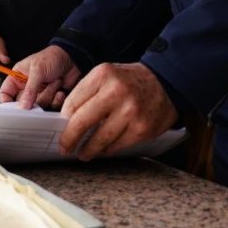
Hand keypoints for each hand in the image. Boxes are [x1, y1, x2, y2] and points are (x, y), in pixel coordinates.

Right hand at [0, 45, 81, 108]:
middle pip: (23, 103)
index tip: (13, 109)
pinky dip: (57, 99)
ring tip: (54, 82)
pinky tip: (60, 89)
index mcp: (18, 77)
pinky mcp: (51, 97)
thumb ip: (30, 89)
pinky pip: (51, 106)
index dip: (6, 102)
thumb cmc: (52, 57)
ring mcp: (39, 93)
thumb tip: (22, 106)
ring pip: (38, 105)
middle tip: (39, 96)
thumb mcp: (38, 70)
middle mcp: (27, 87)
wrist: (73, 58)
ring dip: (49, 95)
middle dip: (33, 101)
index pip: (6, 93)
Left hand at [59, 63, 177, 160]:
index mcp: (103, 75)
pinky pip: (117, 146)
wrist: (167, 81)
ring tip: (83, 153)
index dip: (64, 121)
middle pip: (81, 122)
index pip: (72, 103)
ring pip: (99, 139)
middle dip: (69, 139)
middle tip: (64, 148)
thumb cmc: (131, 80)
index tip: (60, 130)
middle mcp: (116, 92)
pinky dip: (108, 150)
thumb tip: (68, 120)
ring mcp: (130, 112)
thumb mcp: (107, 75)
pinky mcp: (142, 129)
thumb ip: (87, 93)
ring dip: (88, 150)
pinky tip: (104, 149)